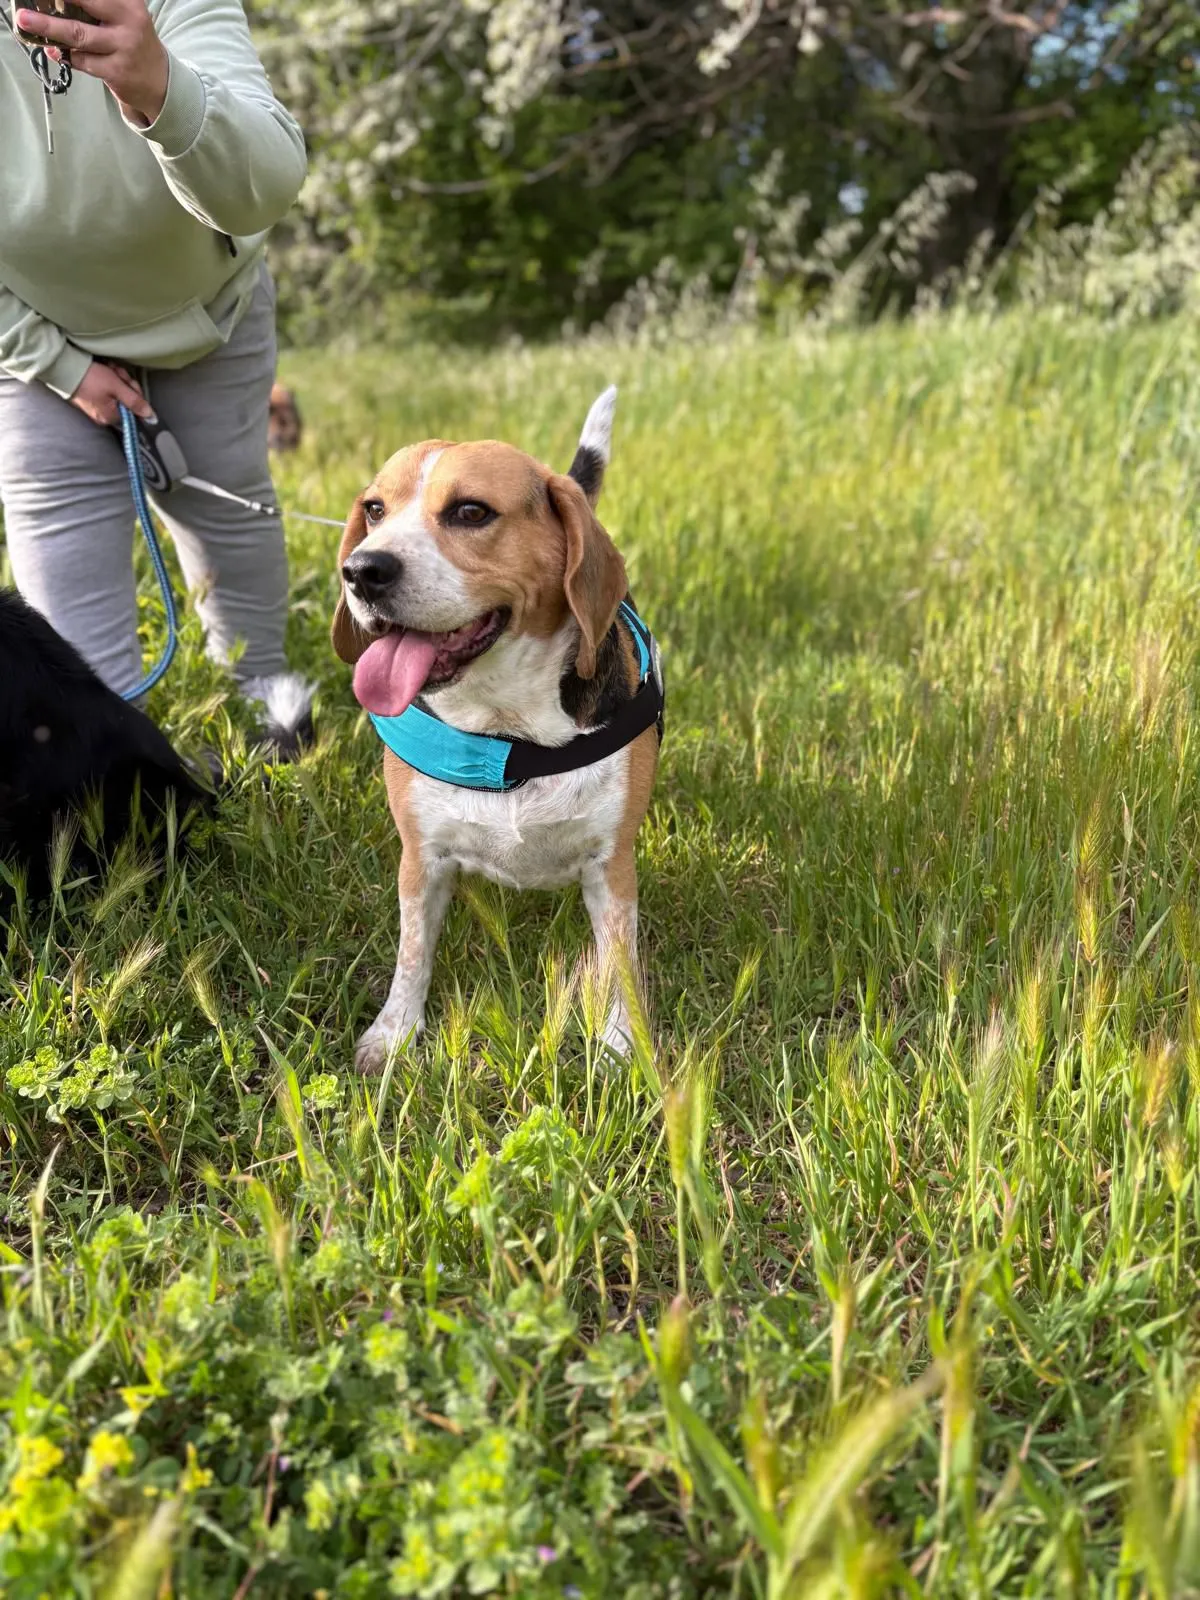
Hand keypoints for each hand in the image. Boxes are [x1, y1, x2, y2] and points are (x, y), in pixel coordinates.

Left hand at [15, 0, 168, 124]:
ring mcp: (123, 48)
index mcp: (128, 3)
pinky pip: (81, 61)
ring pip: (77, 35)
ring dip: (48, 28)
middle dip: (55, 0)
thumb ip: (97, 7)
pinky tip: (56, 49)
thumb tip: (56, 4)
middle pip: (84, 3)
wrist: (159, 81)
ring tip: (26, 21)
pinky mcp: (116, 72)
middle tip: (28, 1)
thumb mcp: (123, 15)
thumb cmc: (132, 41)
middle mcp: (129, 22)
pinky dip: (64, 55)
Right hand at [69, 361, 153, 426]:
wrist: (64, 368)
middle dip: (125, 384)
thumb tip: (151, 417)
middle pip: (127, 401)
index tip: (128, 383)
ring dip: (117, 379)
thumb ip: (135, 402)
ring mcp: (97, 408)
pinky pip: (108, 390)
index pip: (135, 411)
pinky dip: (108, 379)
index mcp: (111, 417)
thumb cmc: (91, 378)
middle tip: (117, 373)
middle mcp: (104, 416)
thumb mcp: (116, 387)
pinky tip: (104, 371)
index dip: (135, 394)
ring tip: (108, 370)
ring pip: (118, 393)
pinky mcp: (91, 398)